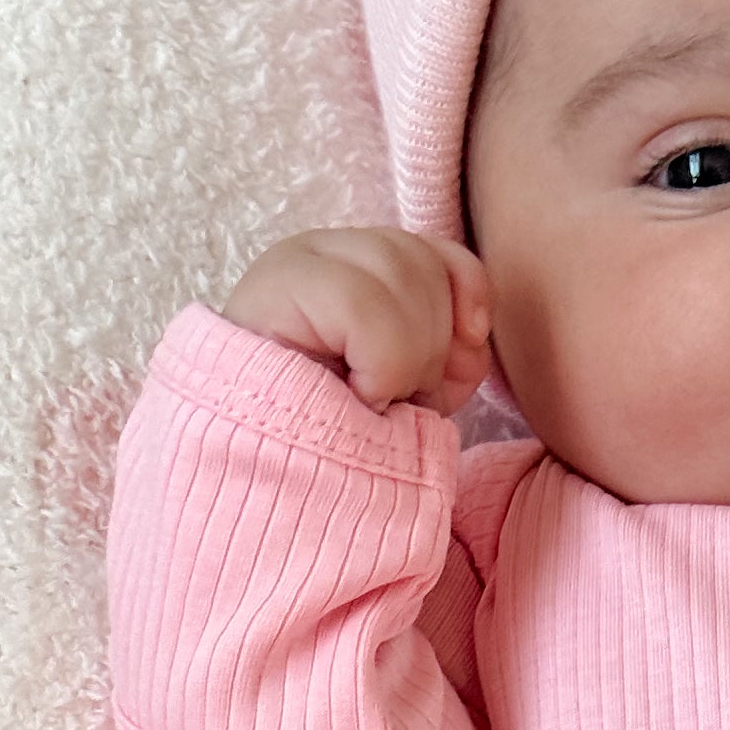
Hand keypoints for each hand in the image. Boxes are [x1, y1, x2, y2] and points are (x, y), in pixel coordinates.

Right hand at [220, 229, 493, 414]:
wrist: (257, 479)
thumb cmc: (331, 437)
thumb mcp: (407, 388)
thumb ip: (448, 348)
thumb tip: (472, 332)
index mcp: (354, 266)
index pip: (441, 253)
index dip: (468, 298)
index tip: (467, 349)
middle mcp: (322, 250)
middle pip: (423, 264)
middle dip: (433, 344)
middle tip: (398, 397)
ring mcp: (297, 260)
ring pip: (403, 277)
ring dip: (408, 357)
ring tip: (374, 398)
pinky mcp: (278, 284)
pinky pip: (367, 306)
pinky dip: (381, 362)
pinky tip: (356, 393)